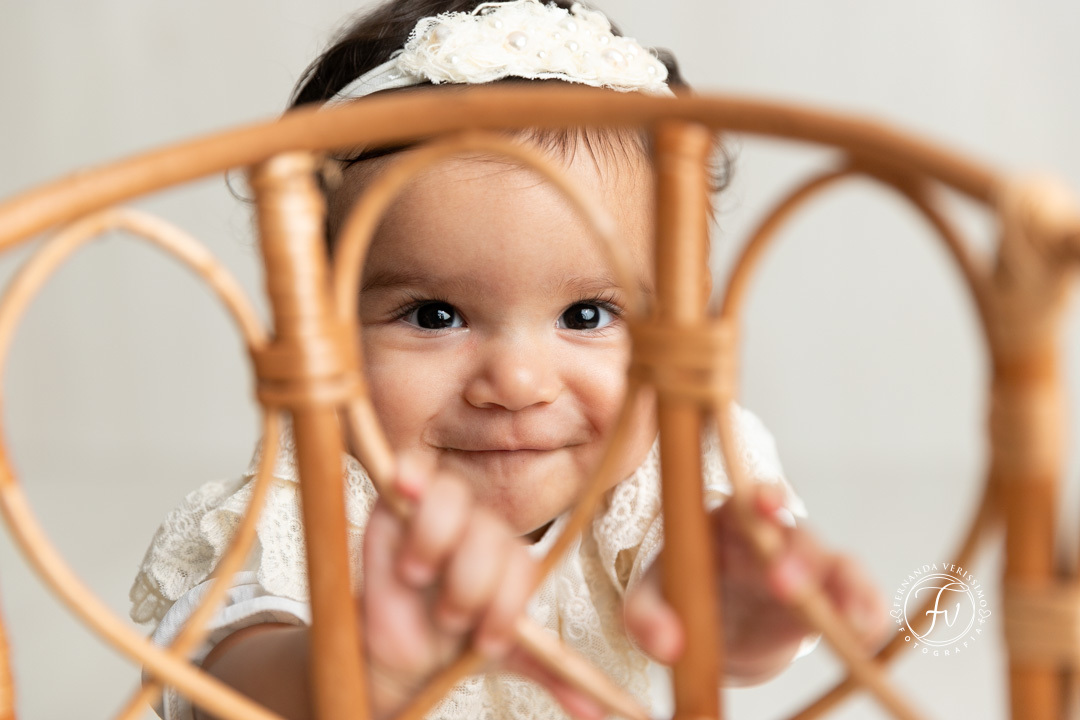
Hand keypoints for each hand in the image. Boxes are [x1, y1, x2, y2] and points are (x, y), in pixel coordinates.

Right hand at [361, 456, 611, 719]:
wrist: (400, 650)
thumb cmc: (453, 643)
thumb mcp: (506, 656)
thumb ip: (550, 670)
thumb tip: (596, 710)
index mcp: (510, 556)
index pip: (517, 562)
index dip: (504, 604)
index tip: (485, 642)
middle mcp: (478, 528)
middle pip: (487, 535)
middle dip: (470, 585)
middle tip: (450, 617)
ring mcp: (438, 511)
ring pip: (451, 502)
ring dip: (437, 545)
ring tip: (418, 578)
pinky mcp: (396, 503)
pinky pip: (410, 471)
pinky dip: (411, 476)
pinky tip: (405, 488)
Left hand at [624, 485, 887, 684]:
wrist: (716, 630)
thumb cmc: (681, 596)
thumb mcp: (650, 602)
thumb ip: (645, 617)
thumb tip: (666, 646)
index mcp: (729, 522)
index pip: (747, 499)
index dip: (760, 497)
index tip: (762, 503)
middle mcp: (776, 538)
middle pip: (796, 536)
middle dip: (795, 556)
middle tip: (781, 583)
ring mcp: (810, 570)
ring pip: (839, 568)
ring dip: (845, 588)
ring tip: (847, 620)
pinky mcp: (831, 605)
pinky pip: (862, 605)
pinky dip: (869, 616)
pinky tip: (866, 634)